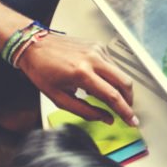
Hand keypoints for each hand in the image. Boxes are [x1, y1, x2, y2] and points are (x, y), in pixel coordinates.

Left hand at [14, 30, 137, 122]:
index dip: (124, 111)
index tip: (132, 121)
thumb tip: (106, 118)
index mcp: (81, 73)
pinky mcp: (98, 46)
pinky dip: (112, 77)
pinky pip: (113, 65)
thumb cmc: (42, 71)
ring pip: (121, 73)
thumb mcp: (59, 98)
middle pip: (124, 82)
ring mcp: (97, 50)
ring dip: (121, 89)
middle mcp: (93, 59)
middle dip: (129, 100)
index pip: (112, 95)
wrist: (34, 45)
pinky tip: (101, 83)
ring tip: (110, 98)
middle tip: (126, 111)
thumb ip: (85, 110)